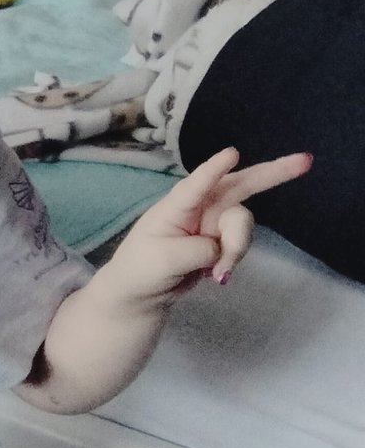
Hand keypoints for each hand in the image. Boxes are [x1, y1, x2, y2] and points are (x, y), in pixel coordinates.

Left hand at [104, 146, 312, 305]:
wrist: (142, 293)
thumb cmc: (141, 268)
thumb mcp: (164, 260)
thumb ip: (199, 249)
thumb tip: (223, 248)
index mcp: (176, 205)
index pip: (196, 185)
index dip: (215, 169)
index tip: (232, 154)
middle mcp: (200, 207)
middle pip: (240, 185)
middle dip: (273, 173)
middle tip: (306, 161)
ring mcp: (214, 222)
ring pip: (244, 224)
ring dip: (237, 248)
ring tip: (216, 273)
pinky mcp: (223, 240)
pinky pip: (242, 244)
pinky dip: (234, 260)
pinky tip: (216, 275)